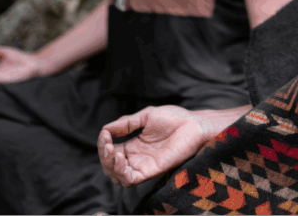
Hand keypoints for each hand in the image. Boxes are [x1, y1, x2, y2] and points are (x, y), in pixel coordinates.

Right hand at [98, 105, 246, 186]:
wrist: (194, 124)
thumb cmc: (174, 118)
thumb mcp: (145, 116)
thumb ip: (126, 123)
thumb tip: (105, 129)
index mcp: (134, 146)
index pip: (111, 152)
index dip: (103, 145)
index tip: (104, 134)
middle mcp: (137, 158)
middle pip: (111, 167)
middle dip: (104, 157)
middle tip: (107, 145)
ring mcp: (144, 166)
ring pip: (118, 176)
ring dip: (110, 165)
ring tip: (112, 151)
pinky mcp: (152, 171)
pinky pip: (131, 180)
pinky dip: (121, 172)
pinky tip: (121, 157)